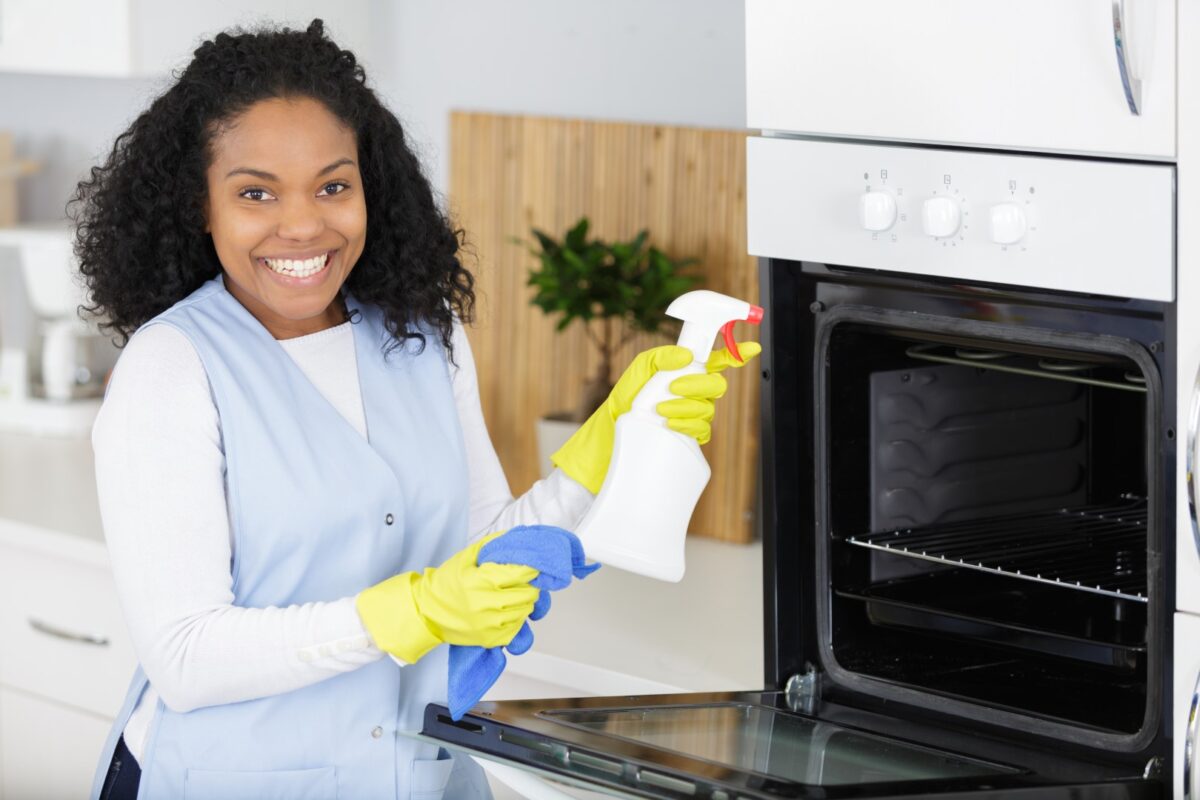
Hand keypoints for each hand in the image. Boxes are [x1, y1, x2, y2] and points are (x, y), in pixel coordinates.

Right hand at [355, 533, 539, 663]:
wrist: (427, 611)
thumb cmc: (446, 582)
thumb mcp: (466, 557)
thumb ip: (491, 545)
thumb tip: (516, 537)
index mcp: (481, 581)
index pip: (520, 573)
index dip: (531, 568)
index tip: (532, 565)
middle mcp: (486, 604)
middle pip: (528, 593)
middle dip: (529, 584)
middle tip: (521, 580)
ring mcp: (489, 624)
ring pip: (525, 610)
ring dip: (524, 601)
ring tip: (512, 594)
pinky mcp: (490, 639)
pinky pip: (517, 627)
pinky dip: (517, 617)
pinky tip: (506, 610)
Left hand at [551, 342, 760, 493]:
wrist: (614, 430)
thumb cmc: (627, 396)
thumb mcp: (640, 369)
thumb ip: (661, 357)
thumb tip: (686, 356)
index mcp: (687, 371)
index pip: (719, 360)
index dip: (737, 353)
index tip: (750, 348)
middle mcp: (695, 391)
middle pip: (716, 385)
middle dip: (697, 385)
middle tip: (674, 388)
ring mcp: (694, 413)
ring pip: (708, 409)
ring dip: (685, 407)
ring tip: (660, 410)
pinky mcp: (689, 434)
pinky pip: (702, 430)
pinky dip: (687, 425)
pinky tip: (670, 424)